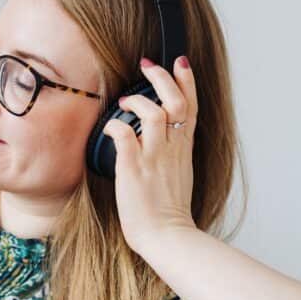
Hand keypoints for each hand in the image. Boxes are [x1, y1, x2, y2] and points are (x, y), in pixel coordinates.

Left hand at [101, 56, 198, 255]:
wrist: (167, 237)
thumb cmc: (168, 212)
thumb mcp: (178, 176)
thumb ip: (172, 154)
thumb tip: (158, 139)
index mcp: (184, 150)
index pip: (191, 107)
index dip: (187, 82)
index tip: (180, 62)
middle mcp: (172, 149)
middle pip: (176, 101)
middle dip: (163, 78)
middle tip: (148, 66)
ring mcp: (154, 158)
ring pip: (154, 113)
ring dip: (138, 101)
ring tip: (125, 100)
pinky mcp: (134, 168)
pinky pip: (124, 135)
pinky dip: (115, 126)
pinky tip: (109, 127)